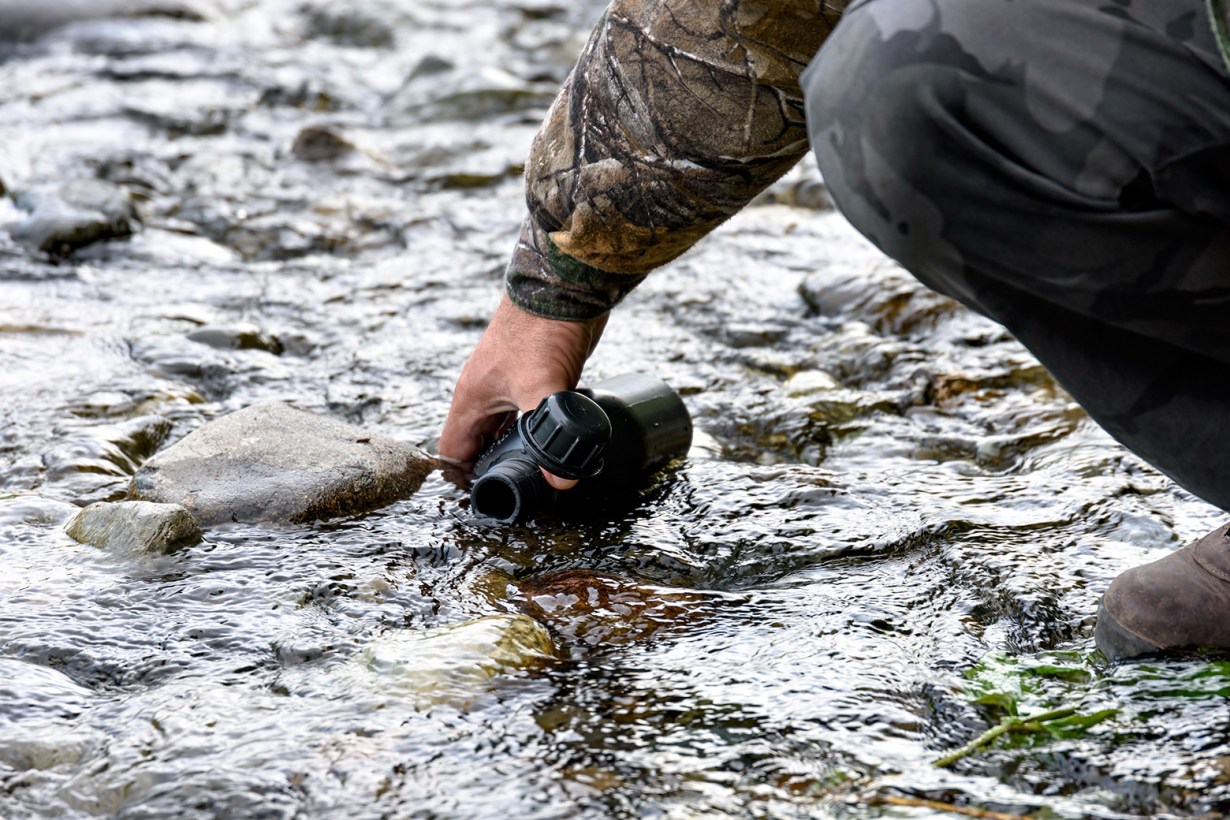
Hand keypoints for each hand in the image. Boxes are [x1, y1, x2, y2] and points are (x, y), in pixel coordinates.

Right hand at [438, 295, 607, 489]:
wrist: (564, 285)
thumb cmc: (541, 330)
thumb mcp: (543, 388)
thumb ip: (550, 434)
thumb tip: (560, 480)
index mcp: (471, 400)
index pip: (453, 453)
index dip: (464, 480)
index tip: (488, 498)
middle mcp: (484, 395)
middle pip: (478, 444)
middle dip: (495, 469)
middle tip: (521, 492)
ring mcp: (508, 385)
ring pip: (504, 429)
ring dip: (517, 450)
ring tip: (538, 473)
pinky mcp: (533, 377)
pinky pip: (526, 413)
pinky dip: (535, 430)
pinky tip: (557, 441)